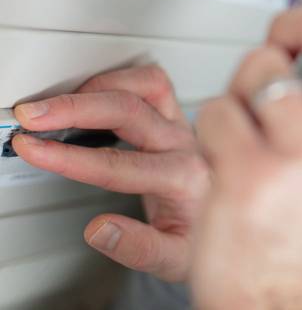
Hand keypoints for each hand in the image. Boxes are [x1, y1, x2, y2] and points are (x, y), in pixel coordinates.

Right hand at [13, 65, 209, 281]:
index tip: (35, 148)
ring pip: (148, 85)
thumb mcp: (174, 259)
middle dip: (76, 108)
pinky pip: (154, 84)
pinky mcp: (179, 116)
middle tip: (33, 115)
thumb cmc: (202, 239)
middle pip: (132, 111)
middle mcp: (186, 146)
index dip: (71, 156)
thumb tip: (99, 230)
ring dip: (101, 85)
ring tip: (58, 102)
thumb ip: (139, 247)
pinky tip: (89, 94)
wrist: (231, 222)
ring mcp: (184, 126)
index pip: (120, 164)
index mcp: (184, 180)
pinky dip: (119, 80)